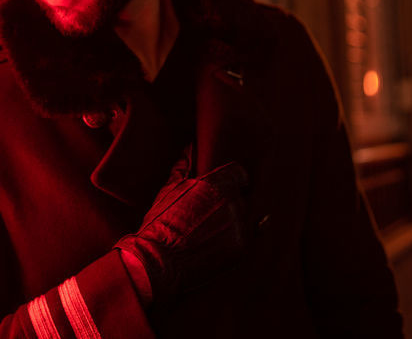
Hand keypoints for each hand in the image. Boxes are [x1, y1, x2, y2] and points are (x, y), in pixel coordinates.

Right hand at [115, 156, 247, 305]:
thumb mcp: (168, 190)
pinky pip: (252, 235)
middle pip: (242, 195)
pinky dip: (245, 233)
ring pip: (246, 215)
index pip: (240, 173)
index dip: (235, 179)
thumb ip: (183, 166)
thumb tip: (189, 147)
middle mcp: (232, 202)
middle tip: (217, 209)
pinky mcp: (243, 247)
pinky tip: (243, 232)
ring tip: (218, 227)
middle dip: (232, 200)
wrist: (160, 263)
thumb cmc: (161, 224)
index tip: (230, 185)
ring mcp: (239, 225)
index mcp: (216, 184)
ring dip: (236, 218)